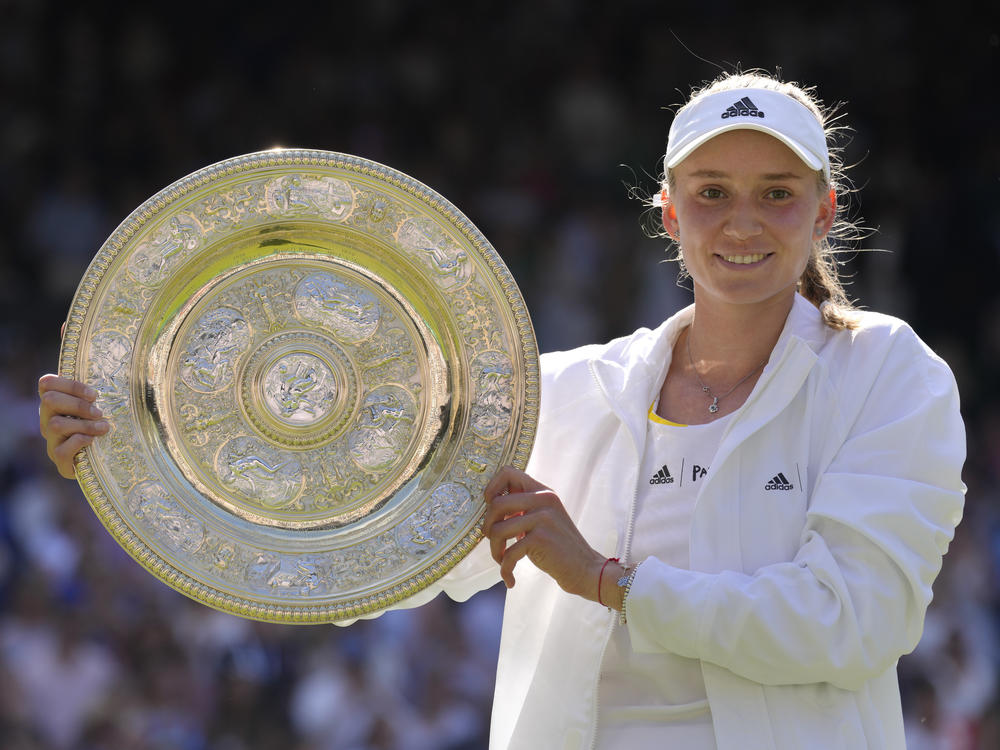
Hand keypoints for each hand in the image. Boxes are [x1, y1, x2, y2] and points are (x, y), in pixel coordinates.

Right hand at [38, 374, 109, 478]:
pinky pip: (61, 451)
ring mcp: (52, 441)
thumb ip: (108, 392)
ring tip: (104, 428)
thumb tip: (138, 376)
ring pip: (55, 425)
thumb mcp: (107, 406)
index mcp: (57, 403)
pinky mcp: (60, 461)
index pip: (47, 383)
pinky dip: (78, 443)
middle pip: (49, 401)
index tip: (94, 395)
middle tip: (99, 413)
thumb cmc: (110, 424)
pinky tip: (93, 441)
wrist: (111, 460)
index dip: (69, 385)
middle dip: (78, 405)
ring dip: (84, 425)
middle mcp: (48, 420)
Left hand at [483, 465, 605, 597]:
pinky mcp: (541, 538)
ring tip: (503, 561)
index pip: (508, 473)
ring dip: (495, 550)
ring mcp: (543, 517)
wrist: (585, 569)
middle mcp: (543, 499)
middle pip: (496, 504)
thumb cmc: (558, 547)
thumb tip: (489, 506)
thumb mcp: (543, 519)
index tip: (491, 509)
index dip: (491, 489)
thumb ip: (523, 508)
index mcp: (542, 491)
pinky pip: (509, 553)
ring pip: (497, 529)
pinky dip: (505, 569)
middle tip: (495, 542)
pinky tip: (510, 579)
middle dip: (487, 527)